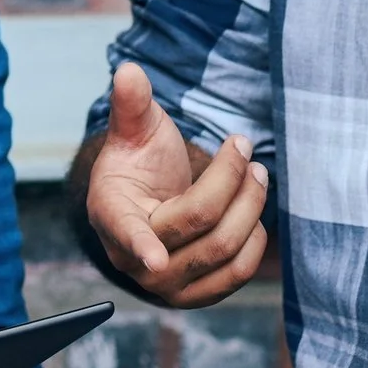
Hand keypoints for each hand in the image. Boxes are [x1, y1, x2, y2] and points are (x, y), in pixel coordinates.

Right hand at [83, 63, 269, 308]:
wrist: (146, 202)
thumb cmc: (139, 163)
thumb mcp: (135, 129)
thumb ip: (131, 103)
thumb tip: (129, 71)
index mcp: (111, 213)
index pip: (128, 230)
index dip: (140, 246)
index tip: (153, 260)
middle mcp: (132, 258)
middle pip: (200, 225)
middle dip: (233, 182)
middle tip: (246, 148)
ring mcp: (163, 284)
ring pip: (224, 251)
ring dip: (251, 208)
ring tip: (256, 173)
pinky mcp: (192, 296)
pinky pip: (235, 276)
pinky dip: (253, 242)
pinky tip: (252, 211)